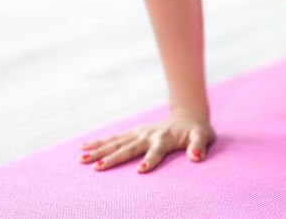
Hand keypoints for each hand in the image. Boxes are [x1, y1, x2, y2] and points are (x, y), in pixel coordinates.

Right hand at [78, 109, 214, 172]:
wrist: (189, 116)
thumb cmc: (197, 131)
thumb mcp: (203, 137)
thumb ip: (199, 146)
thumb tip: (196, 157)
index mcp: (165, 139)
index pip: (156, 152)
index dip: (150, 160)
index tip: (141, 170)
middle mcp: (148, 135)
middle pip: (128, 148)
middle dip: (113, 158)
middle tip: (97, 168)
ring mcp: (139, 133)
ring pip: (116, 142)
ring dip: (99, 150)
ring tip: (82, 159)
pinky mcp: (134, 133)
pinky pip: (114, 138)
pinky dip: (99, 142)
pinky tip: (84, 147)